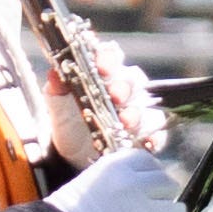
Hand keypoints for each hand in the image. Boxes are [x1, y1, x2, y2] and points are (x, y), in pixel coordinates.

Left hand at [47, 35, 164, 162]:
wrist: (74, 154)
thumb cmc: (69, 122)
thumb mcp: (58, 104)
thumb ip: (57, 88)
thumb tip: (54, 74)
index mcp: (104, 74)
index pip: (110, 57)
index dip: (108, 58)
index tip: (102, 67)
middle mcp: (125, 89)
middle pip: (133, 80)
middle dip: (124, 87)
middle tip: (115, 96)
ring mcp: (138, 111)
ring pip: (146, 106)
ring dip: (137, 113)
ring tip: (126, 122)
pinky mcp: (147, 134)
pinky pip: (157, 133)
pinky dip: (154, 137)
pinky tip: (147, 142)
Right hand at [50, 148, 194, 211]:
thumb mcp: (89, 181)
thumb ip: (115, 179)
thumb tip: (136, 184)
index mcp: (118, 166)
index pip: (149, 161)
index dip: (151, 174)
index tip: (147, 185)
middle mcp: (136, 183)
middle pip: (169, 184)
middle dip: (163, 196)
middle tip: (153, 208)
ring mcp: (146, 210)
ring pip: (178, 211)